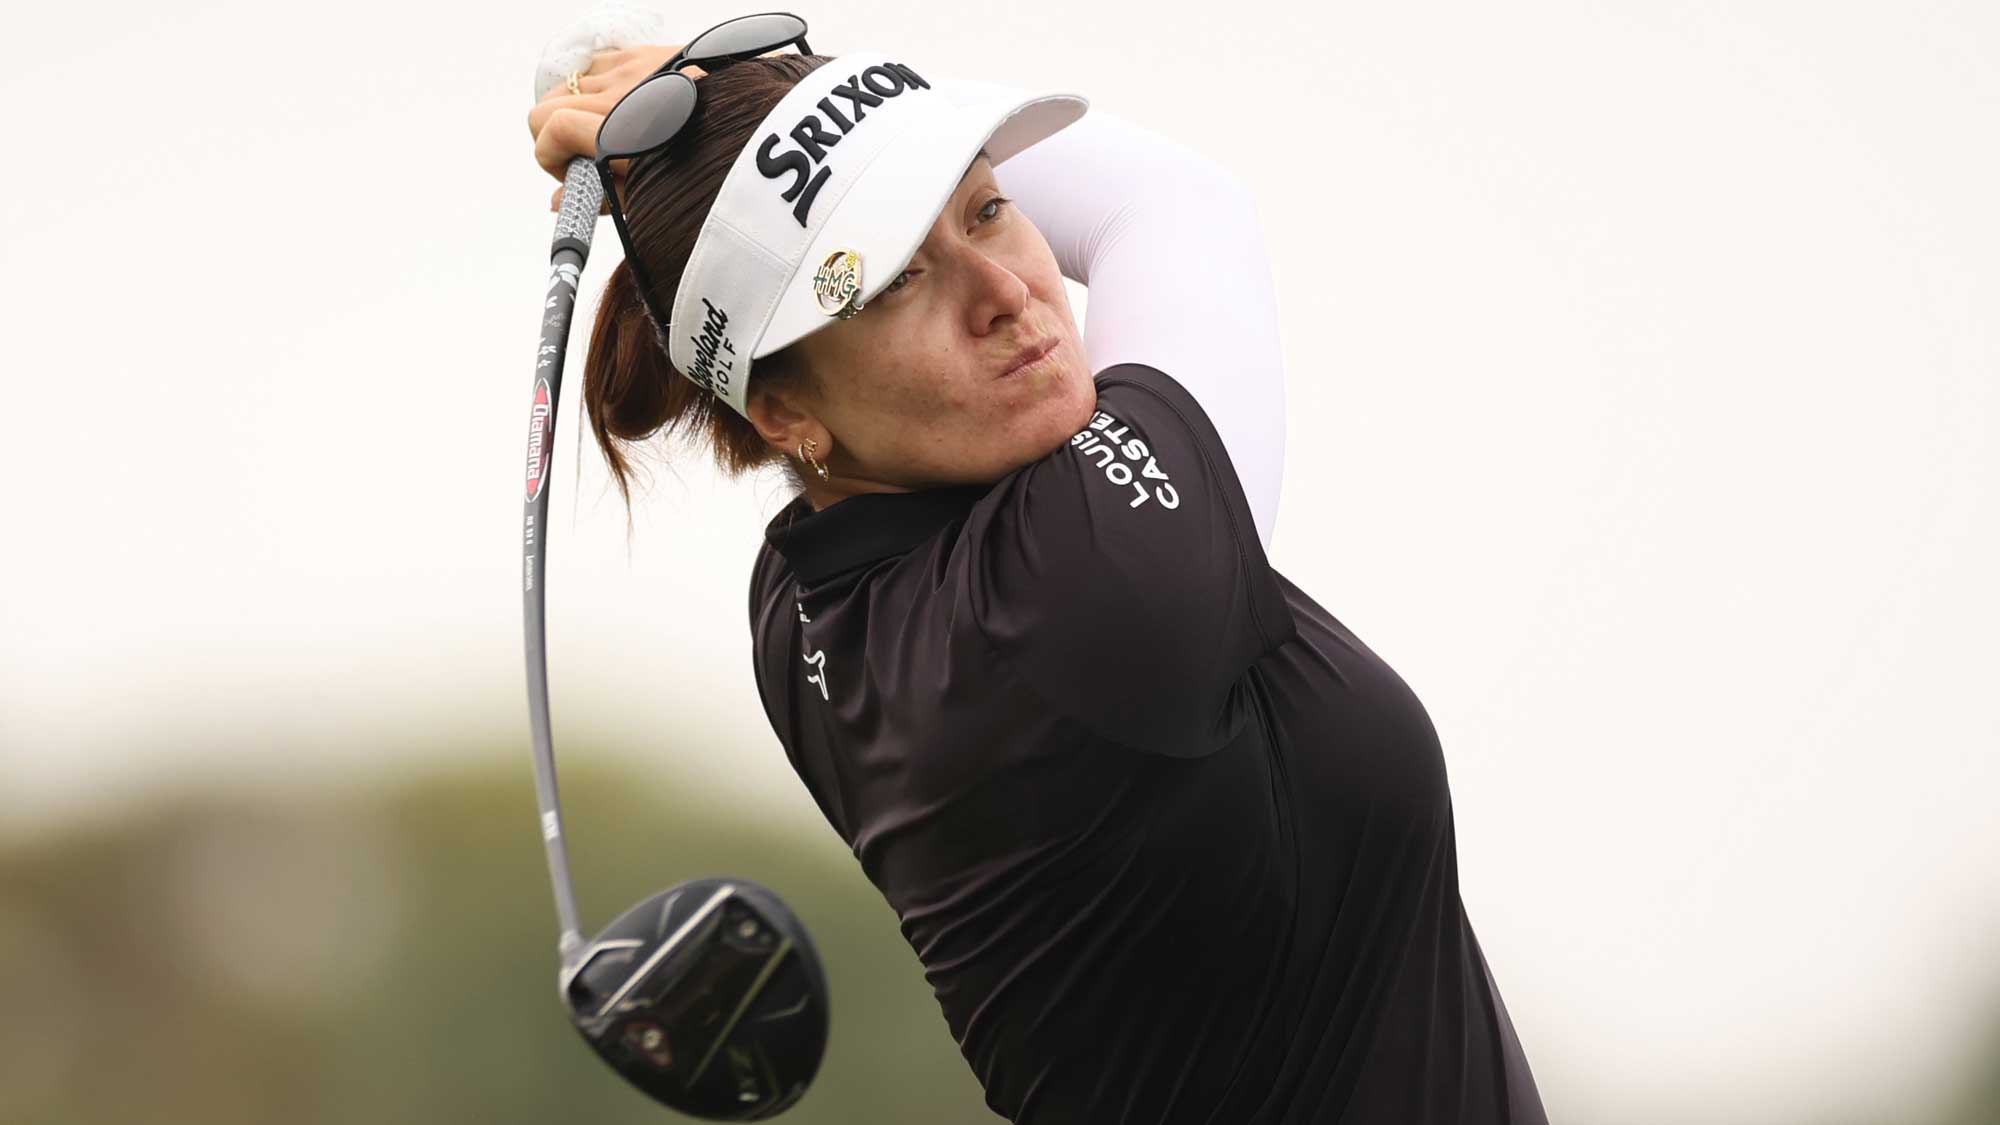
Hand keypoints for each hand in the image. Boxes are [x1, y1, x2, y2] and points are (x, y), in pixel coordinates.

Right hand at [526, 45, 693, 212]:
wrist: (759, 124)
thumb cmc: (707, 169)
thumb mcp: (651, 195)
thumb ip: (599, 196)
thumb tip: (558, 203)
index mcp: (617, 131)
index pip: (549, 129)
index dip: (549, 158)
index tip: (570, 177)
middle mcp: (617, 93)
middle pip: (546, 104)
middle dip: (555, 135)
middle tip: (584, 159)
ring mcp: (630, 66)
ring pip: (569, 82)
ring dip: (576, 108)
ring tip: (609, 132)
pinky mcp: (645, 51)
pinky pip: (598, 62)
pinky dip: (599, 84)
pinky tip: (626, 105)